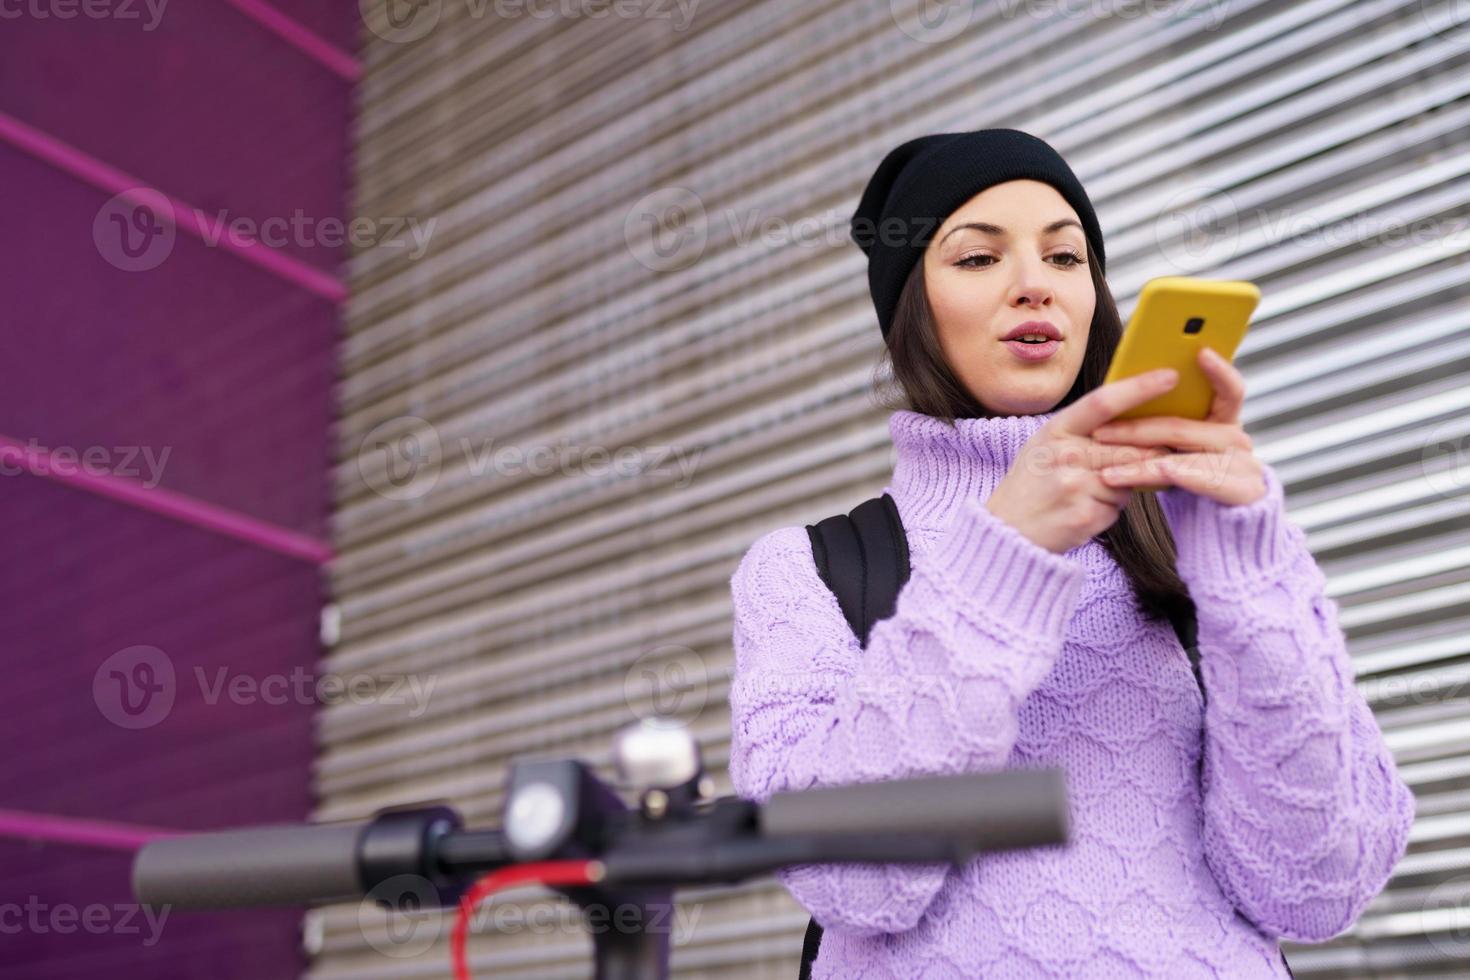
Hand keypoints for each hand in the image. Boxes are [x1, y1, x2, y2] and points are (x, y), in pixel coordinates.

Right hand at [986, 367, 1182, 554]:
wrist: (1007, 530)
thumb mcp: (1047, 444)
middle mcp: (1065, 454)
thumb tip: (1136, 417)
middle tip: (1161, 455)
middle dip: (1153, 453)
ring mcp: (1075, 485)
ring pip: (1130, 478)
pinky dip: (1111, 508)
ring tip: (1093, 490)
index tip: (1170, 376)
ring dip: (1126, 485)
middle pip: (1132, 447)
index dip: (1139, 388)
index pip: (1104, 402)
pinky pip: (1120, 506)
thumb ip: (1084, 431)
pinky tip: (1086, 509)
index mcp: (1056, 429)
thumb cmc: (1033, 483)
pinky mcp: (1085, 515)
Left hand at [1090, 347, 1266, 505]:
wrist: (1220, 530)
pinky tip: (1122, 478)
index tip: (1200, 352)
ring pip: (1181, 455)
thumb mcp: (1177, 451)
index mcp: (1226, 421)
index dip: (1219, 370)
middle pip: (1184, 427)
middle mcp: (1239, 440)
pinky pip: (1192, 479)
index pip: (1229, 389)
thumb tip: (1128, 391)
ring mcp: (1246, 465)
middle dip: (1136, 428)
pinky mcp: (1242, 491)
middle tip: (1099, 431)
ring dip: (1137, 458)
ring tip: (1103, 463)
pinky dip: (1153, 477)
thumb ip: (1167, 422)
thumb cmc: (1189, 483)